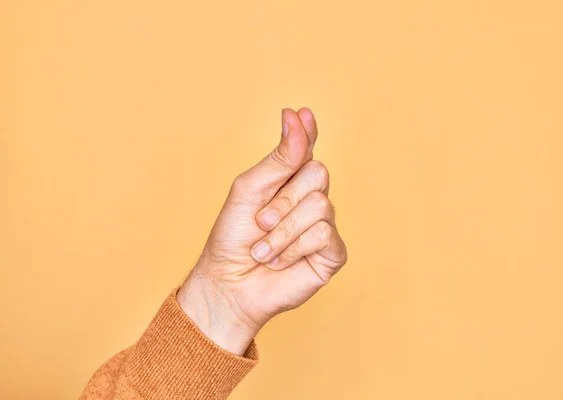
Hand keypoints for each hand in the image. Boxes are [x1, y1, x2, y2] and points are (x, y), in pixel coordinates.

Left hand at [176, 108, 346, 354]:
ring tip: (264, 249)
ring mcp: (324, 226)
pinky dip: (293, 248)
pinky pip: (324, 234)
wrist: (229, 284)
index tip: (301, 114)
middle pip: (317, 173)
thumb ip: (278, 158)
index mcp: (289, 180)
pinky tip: (280, 261)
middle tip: (260, 222)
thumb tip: (298, 114)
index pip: (306, 148)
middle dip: (282, 200)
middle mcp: (310, 199)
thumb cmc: (234, 237)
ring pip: (320, 205)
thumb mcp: (249, 190)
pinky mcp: (332, 253)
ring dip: (282, 232)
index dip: (308, 131)